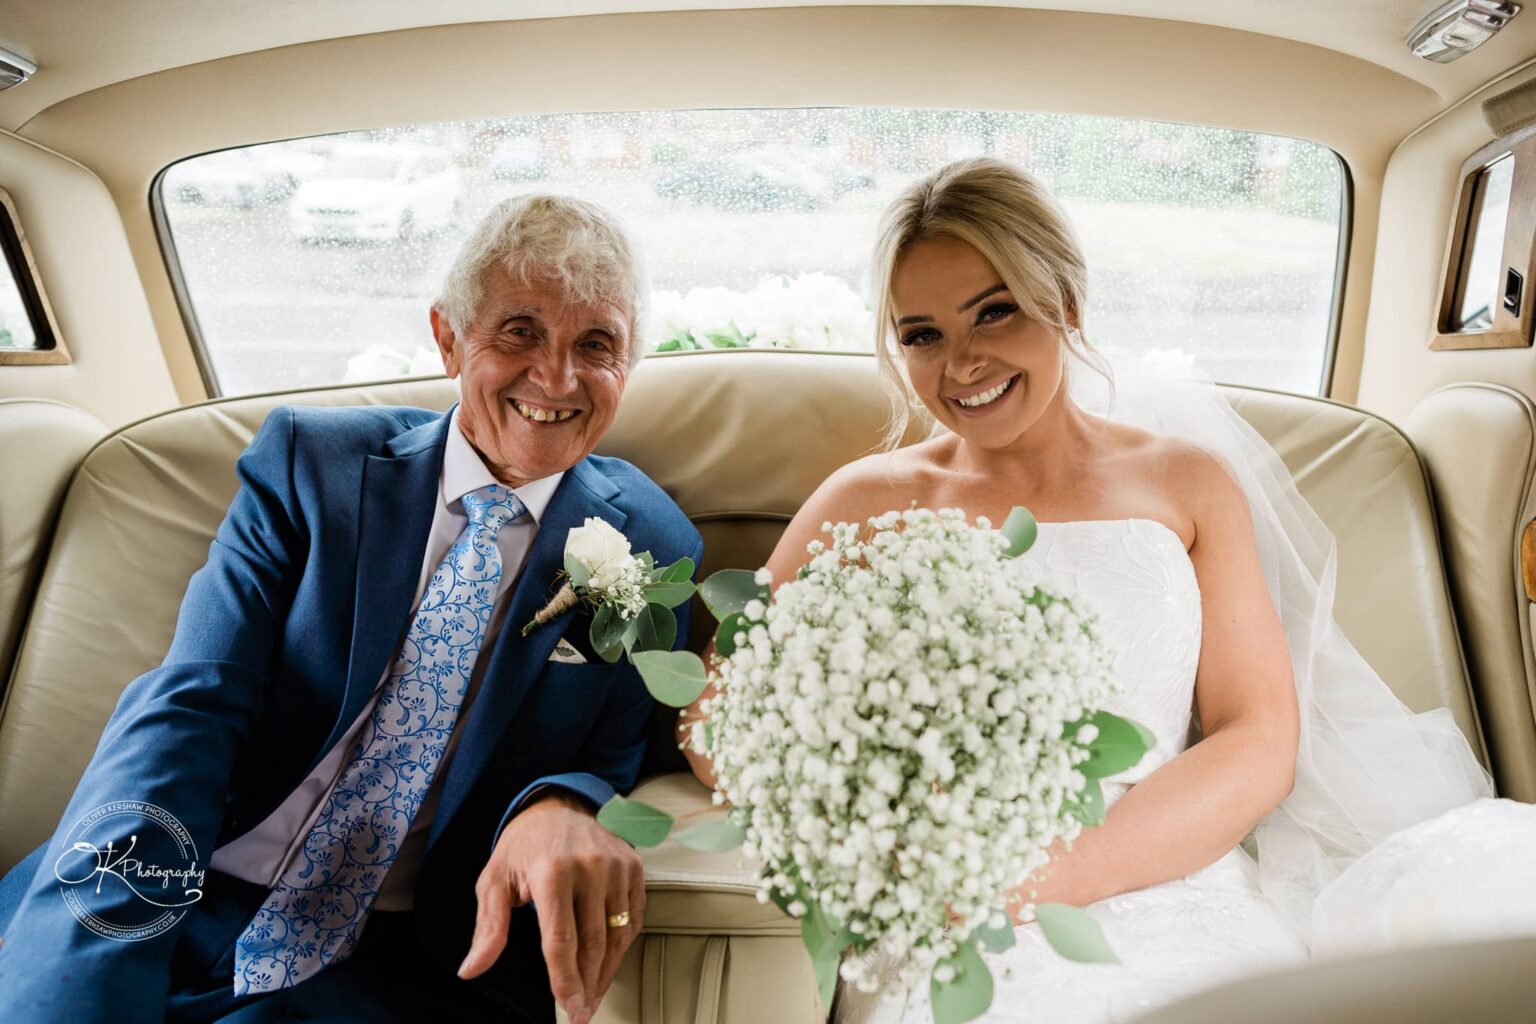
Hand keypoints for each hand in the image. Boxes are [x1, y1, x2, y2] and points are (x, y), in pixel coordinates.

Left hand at [458, 791, 644, 1023]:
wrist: (558, 805)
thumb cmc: (523, 846)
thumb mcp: (495, 880)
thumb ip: (488, 928)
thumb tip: (470, 971)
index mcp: (551, 871)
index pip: (561, 939)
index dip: (565, 979)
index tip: (568, 1007)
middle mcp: (590, 866)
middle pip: (593, 943)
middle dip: (586, 985)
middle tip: (580, 1013)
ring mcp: (616, 865)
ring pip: (617, 935)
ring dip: (606, 972)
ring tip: (593, 996)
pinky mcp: (633, 866)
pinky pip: (633, 917)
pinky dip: (622, 946)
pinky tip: (608, 964)